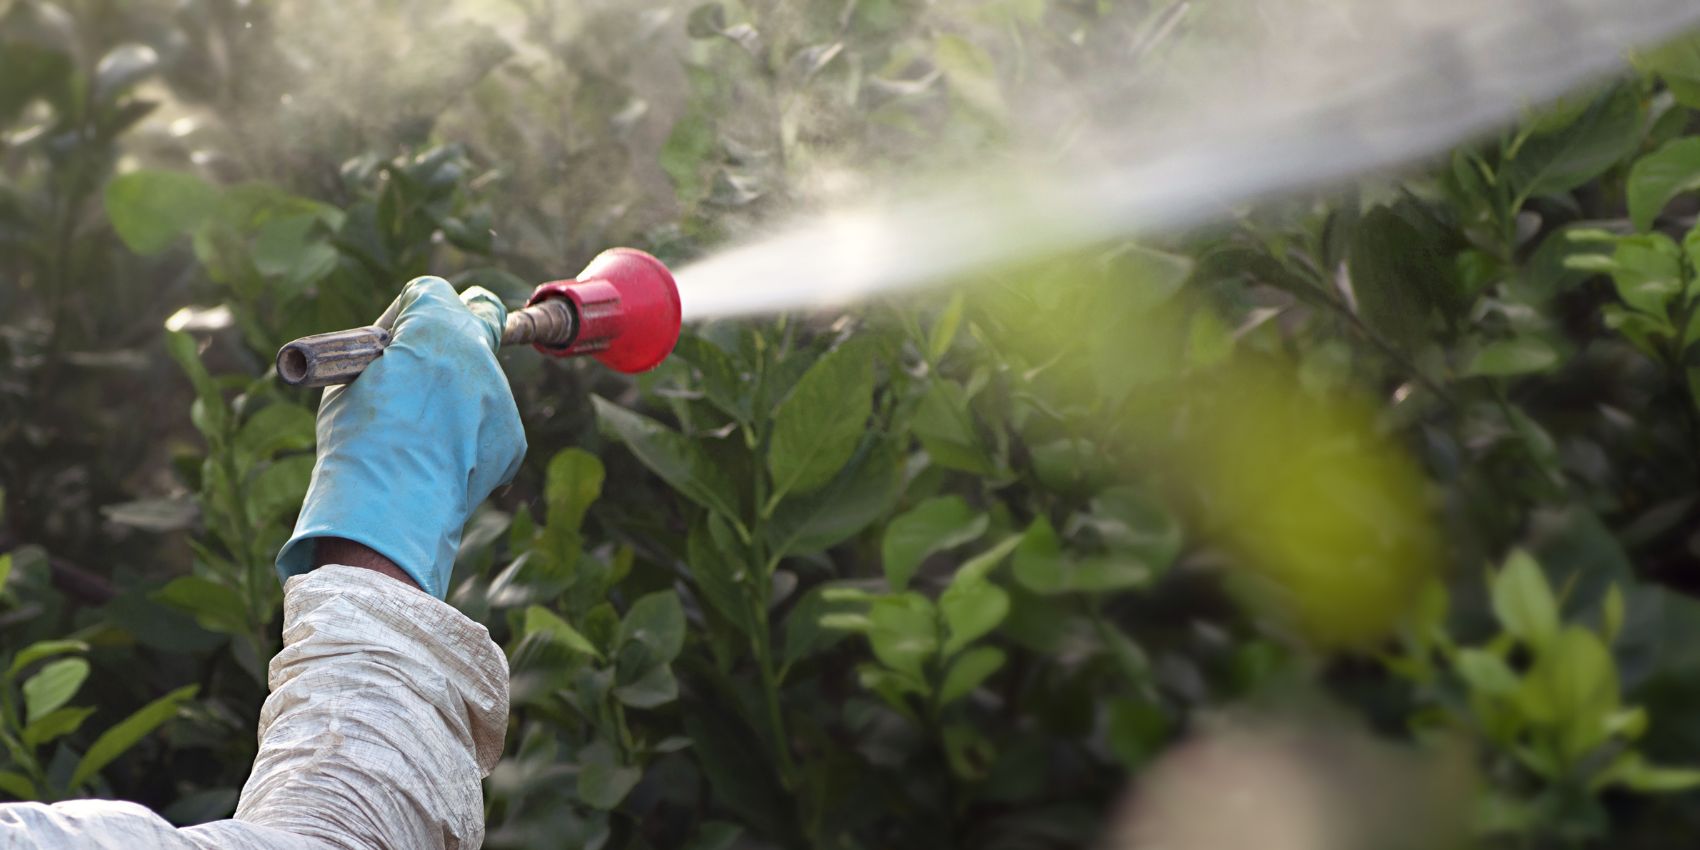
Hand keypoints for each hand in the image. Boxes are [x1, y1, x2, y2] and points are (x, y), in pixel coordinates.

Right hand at [276, 277, 526, 597]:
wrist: (388, 506)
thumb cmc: (357, 441)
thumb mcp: (350, 380)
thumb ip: (386, 355)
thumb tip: (397, 352)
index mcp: (433, 327)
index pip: (432, 292)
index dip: (409, 312)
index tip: (393, 338)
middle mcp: (477, 352)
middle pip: (475, 323)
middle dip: (450, 338)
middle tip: (423, 366)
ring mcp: (499, 394)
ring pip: (480, 381)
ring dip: (456, 396)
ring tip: (419, 437)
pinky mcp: (512, 436)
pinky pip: (489, 424)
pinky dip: (467, 437)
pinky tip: (439, 460)